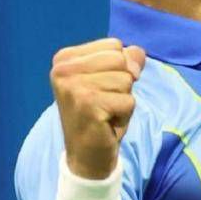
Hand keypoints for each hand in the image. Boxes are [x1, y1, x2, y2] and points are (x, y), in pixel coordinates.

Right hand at [50, 38, 146, 179]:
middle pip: (121, 60)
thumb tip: (138, 54)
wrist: (87, 153)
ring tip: (105, 112)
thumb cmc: (100, 112)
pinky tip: (106, 122)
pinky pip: (128, 101)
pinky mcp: (87, 105)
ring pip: (126, 80)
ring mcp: (73, 87)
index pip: (114, 45)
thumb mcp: (114, 78)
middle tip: (105, 102)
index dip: (120, 68)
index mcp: (64, 58)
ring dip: (124, 99)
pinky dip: (124, 115)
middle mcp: (62, 70)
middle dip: (123, 83)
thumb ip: (127, 59)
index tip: (101, 88)